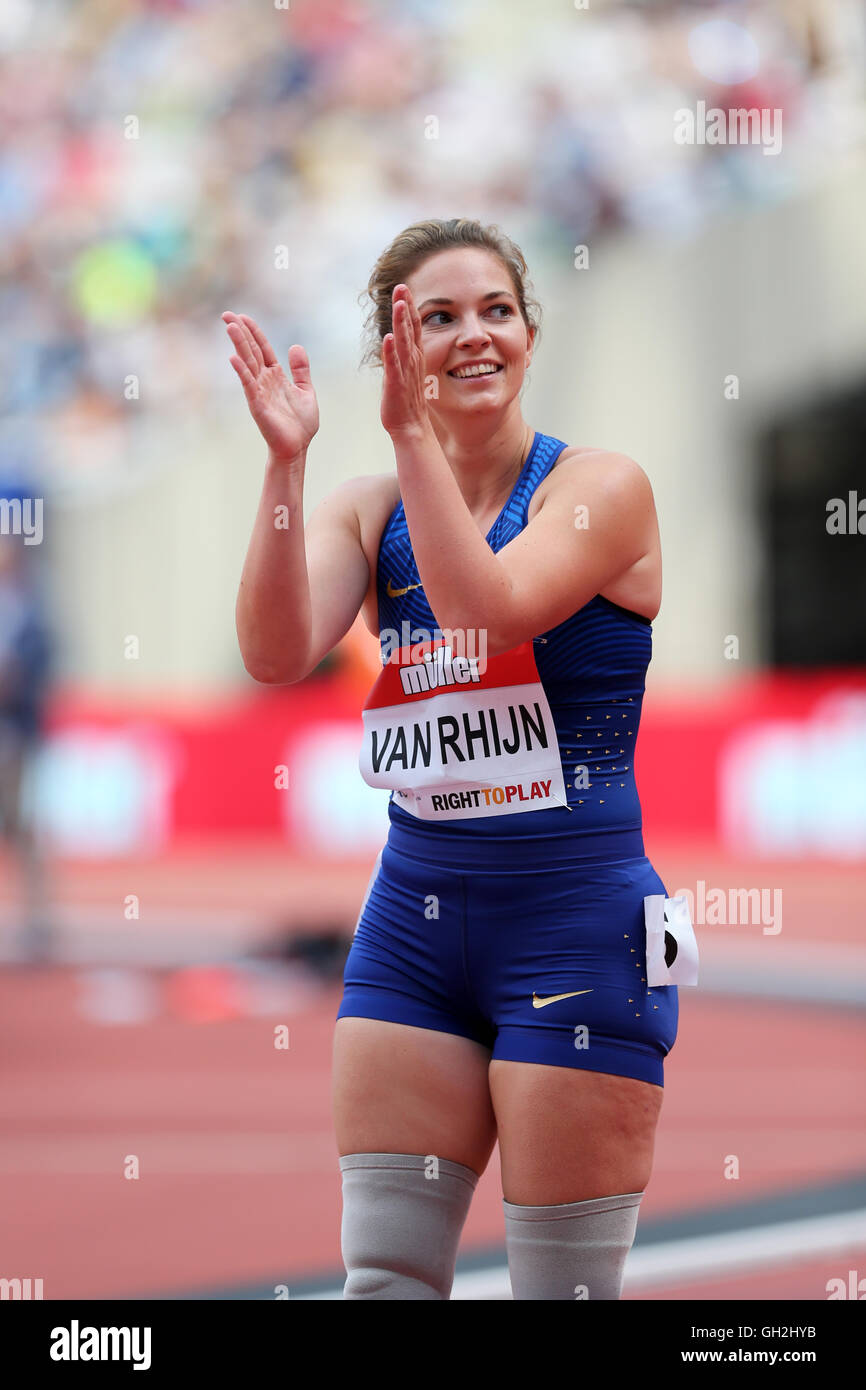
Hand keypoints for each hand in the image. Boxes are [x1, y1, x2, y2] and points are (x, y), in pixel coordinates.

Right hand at [223, 312, 318, 461]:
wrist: (298, 447)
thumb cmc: (301, 424)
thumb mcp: (306, 391)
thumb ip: (301, 370)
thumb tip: (296, 346)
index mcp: (276, 375)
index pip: (263, 348)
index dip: (254, 332)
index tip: (243, 316)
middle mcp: (264, 380)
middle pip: (251, 351)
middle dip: (240, 332)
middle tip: (226, 314)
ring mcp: (259, 391)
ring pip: (248, 363)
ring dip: (239, 345)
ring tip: (230, 327)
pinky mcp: (257, 405)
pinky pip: (248, 385)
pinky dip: (242, 371)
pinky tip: (234, 358)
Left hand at [380, 285, 430, 438]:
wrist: (410, 427)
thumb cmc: (405, 400)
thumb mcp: (404, 372)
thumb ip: (401, 354)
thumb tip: (396, 339)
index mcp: (413, 357)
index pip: (413, 327)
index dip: (408, 307)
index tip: (403, 288)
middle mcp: (412, 361)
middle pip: (410, 329)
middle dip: (405, 307)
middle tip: (402, 287)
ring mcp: (405, 372)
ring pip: (403, 343)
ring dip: (401, 323)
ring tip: (399, 305)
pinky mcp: (396, 384)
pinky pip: (393, 366)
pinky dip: (391, 352)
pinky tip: (388, 338)